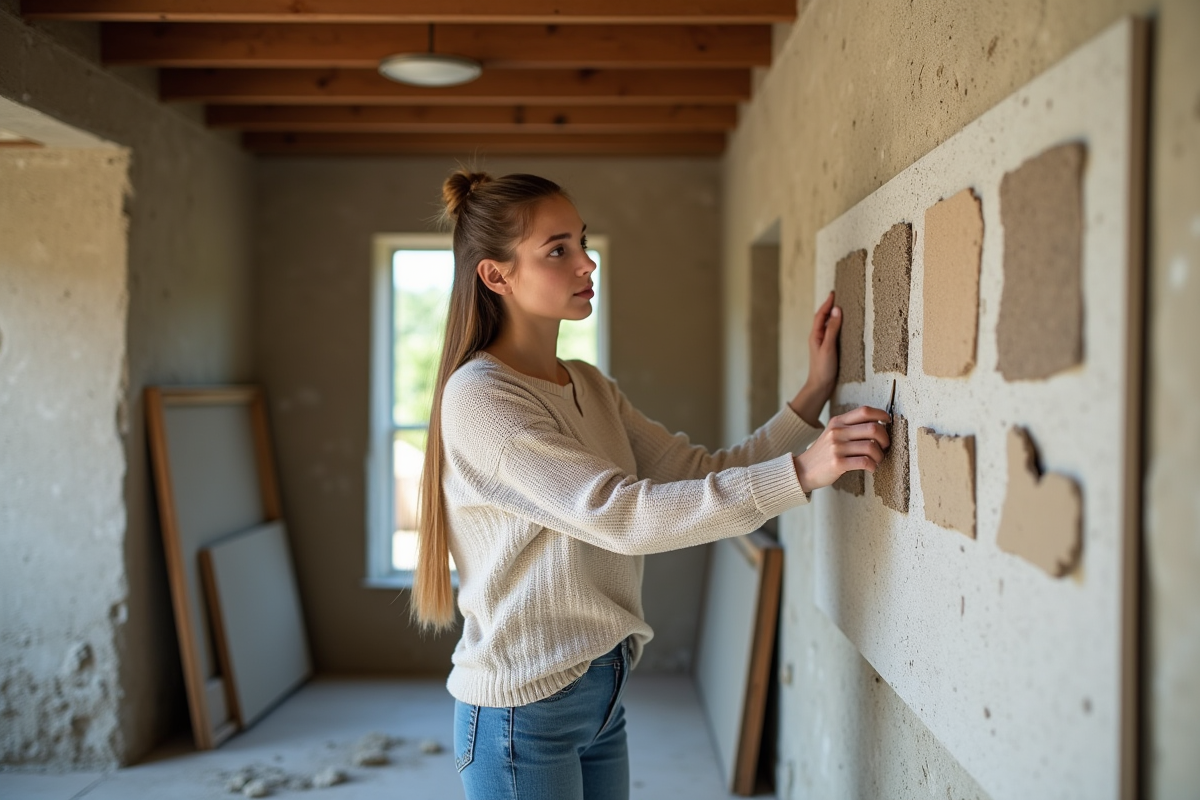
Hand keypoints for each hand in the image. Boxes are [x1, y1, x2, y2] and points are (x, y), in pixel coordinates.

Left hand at [788, 292, 841, 425]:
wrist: (820, 387)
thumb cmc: (823, 369)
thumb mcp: (829, 347)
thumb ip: (832, 329)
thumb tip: (836, 310)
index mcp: (815, 335)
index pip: (821, 315)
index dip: (827, 303)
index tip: (833, 293)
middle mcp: (818, 338)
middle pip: (823, 318)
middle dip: (829, 307)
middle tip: (838, 296)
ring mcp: (823, 344)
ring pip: (828, 326)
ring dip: (833, 316)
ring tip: (842, 307)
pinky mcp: (829, 350)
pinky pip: (833, 334)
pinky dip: (838, 326)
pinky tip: (844, 327)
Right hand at [793, 405, 890, 492]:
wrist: (803, 470)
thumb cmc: (824, 453)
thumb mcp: (833, 433)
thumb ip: (850, 427)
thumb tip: (878, 425)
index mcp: (838, 422)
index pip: (864, 411)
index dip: (881, 414)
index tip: (888, 421)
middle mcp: (837, 432)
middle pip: (873, 428)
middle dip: (885, 439)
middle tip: (885, 447)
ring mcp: (836, 447)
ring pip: (871, 447)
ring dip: (880, 456)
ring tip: (877, 460)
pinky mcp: (837, 463)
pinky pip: (864, 462)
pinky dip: (873, 466)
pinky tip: (871, 468)